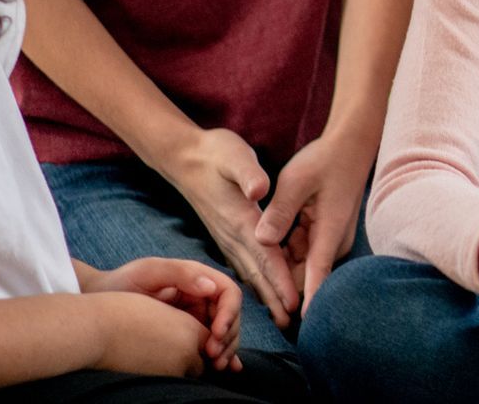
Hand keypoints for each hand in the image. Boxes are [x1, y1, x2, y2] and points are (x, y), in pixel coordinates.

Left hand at [84, 258, 242, 371]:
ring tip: (216, 367)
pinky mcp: (188, 332)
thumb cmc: (122, 283)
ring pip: (225, 332)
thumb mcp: (149, 272)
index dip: (229, 313)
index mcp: (197, 278)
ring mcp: (196, 315)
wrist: (99, 303)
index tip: (217, 334)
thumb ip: (181, 274)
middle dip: (229, 337)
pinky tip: (228, 368)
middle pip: (231, 316)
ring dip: (226, 349)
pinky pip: (211, 342)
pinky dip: (223, 355)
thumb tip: (211, 288)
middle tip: (214, 358)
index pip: (228, 293)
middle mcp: (202, 296)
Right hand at [157, 128, 298, 328]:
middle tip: (291, 326)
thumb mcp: (234, 155)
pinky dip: (255, 282)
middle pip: (259, 273)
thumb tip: (259, 190)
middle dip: (275, 299)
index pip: (265, 255)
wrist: (184, 157)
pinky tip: (262, 293)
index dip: (280, 280)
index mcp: (240, 220)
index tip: (293, 303)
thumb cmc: (215, 153)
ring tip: (280, 318)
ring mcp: (227, 238)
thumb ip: (248, 173)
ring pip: (250, 272)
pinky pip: (243, 265)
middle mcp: (233, 235)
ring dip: (265, 295)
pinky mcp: (226, 234)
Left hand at [253, 130, 368, 314]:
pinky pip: (302, 252)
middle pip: (304, 275)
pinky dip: (286, 251)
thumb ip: (279, 212)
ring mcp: (329, 239)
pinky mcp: (324, 235)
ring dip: (282, 265)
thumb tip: (261, 240)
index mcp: (328, 231)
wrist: (349, 147)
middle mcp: (332, 242)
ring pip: (301, 265)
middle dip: (282, 284)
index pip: (317, 274)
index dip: (308, 300)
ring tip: (264, 267)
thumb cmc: (324, 161)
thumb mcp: (296, 181)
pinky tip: (272, 238)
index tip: (300, 325)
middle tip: (261, 295)